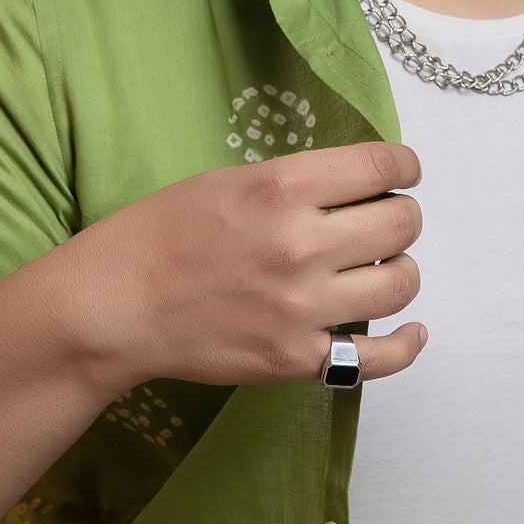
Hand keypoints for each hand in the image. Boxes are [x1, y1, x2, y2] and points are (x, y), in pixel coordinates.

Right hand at [69, 140, 426, 389]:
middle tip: (383, 221)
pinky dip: (406, 343)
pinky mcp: (297, 358)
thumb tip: (357, 186)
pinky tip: (410, 330)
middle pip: (402, 223)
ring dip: (399, 270)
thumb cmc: (159, 235)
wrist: (113, 307)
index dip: (403, 166)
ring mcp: (303, 307)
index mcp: (283, 187)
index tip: (402, 172)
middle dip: (400, 216)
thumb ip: (296, 183)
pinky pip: (379, 355)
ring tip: (377, 269)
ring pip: (401, 283)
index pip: (382, 165)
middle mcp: (302, 245)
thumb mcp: (227, 180)